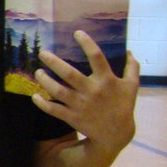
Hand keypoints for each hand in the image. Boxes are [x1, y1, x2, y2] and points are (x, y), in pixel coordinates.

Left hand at [32, 30, 139, 156]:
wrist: (115, 133)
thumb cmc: (123, 106)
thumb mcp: (132, 86)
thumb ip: (132, 68)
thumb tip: (129, 50)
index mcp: (107, 80)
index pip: (96, 57)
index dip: (87, 43)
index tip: (76, 33)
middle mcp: (91, 91)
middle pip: (69, 73)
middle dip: (53, 62)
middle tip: (42, 53)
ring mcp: (80, 104)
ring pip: (57, 90)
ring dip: (44, 80)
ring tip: (37, 71)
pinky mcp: (71, 117)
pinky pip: (53, 109)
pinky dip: (42, 103)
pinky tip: (34, 96)